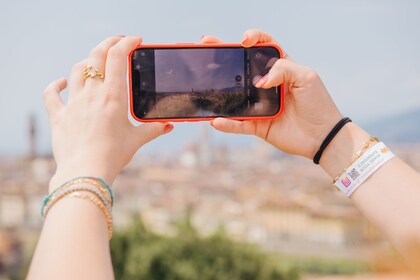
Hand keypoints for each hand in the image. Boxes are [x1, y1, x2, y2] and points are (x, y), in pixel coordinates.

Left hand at [44, 36, 172, 191]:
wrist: (85, 173)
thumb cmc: (113, 156)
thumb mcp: (137, 140)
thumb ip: (154, 129)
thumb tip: (169, 125)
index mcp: (113, 96)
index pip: (118, 57)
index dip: (127, 42)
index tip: (135, 40)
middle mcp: (92, 94)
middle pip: (96, 56)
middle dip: (109, 43)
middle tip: (119, 43)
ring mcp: (73, 103)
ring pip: (77, 69)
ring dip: (88, 61)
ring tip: (97, 64)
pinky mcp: (59, 115)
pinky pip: (52, 93)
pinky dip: (56, 84)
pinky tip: (63, 82)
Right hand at [201, 29, 342, 158]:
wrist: (322, 135)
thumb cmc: (318, 103)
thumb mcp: (306, 77)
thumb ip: (283, 69)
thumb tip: (258, 81)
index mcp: (281, 68)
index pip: (264, 46)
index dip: (253, 38)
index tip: (244, 40)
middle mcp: (267, 85)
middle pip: (242, 67)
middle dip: (224, 55)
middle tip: (207, 44)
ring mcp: (260, 105)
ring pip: (235, 96)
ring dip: (218, 90)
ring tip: (204, 82)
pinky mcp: (258, 125)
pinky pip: (238, 124)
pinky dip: (227, 124)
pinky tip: (216, 120)